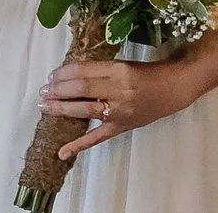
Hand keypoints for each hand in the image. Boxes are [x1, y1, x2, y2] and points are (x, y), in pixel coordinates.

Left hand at [39, 60, 205, 159]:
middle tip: (43, 91)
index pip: (83, 71)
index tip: (52, 75)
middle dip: (57, 90)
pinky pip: (97, 137)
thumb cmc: (149, 73)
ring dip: (61, 108)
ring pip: (83, 109)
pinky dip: (78, 145)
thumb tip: (69, 77)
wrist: (174, 89)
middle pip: (80, 89)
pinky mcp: (121, 127)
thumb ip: (100, 71)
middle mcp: (118, 90)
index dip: (63, 73)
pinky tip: (62, 152)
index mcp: (118, 70)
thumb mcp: (124, 64)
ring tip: (45, 106)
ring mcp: (119, 111)